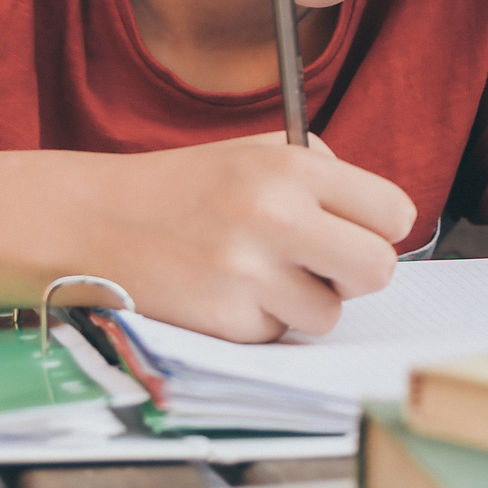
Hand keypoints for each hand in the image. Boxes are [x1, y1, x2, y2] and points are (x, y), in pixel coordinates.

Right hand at [50, 132, 415, 341]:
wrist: (94, 222)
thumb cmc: (183, 189)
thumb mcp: (254, 152)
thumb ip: (321, 174)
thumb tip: (380, 219)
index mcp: (292, 167)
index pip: (393, 213)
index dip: (379, 228)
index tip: (358, 232)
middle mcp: (276, 216)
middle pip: (378, 270)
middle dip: (357, 275)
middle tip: (325, 266)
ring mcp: (250, 273)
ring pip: (329, 314)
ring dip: (302, 304)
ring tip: (259, 275)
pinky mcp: (226, 322)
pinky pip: (276, 335)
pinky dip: (258, 322)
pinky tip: (223, 293)